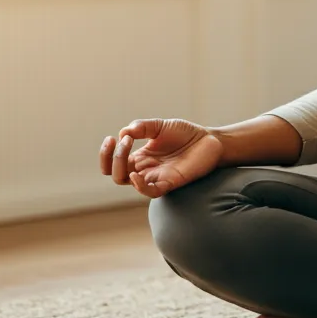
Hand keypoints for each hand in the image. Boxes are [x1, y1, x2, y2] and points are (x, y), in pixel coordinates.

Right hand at [99, 117, 223, 198]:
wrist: (209, 140)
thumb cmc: (185, 134)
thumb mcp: (160, 126)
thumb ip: (142, 128)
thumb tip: (123, 132)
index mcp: (141, 157)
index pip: (113, 163)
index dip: (107, 153)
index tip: (112, 138)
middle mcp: (145, 169)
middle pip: (116, 174)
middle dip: (112, 158)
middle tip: (124, 140)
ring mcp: (156, 176)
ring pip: (128, 182)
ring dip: (120, 166)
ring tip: (127, 147)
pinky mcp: (170, 182)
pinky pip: (151, 192)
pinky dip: (140, 186)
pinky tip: (135, 175)